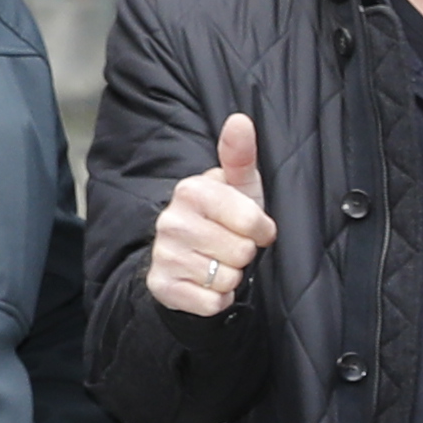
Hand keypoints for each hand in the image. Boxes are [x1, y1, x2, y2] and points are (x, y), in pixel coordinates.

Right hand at [148, 109, 274, 316]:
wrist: (193, 259)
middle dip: (244, 254)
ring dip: (232, 277)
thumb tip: (240, 120)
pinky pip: (211, 303)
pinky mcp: (161, 286)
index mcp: (192, 190)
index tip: (254, 228)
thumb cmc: (226, 218)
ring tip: (217, 262)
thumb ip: (242, 156)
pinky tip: (207, 284)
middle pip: (241, 252)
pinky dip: (218, 300)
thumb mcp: (241, 187)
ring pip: (227, 278)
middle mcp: (170, 220)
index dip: (261, 230)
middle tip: (230, 246)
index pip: (252, 221)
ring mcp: (162, 254)